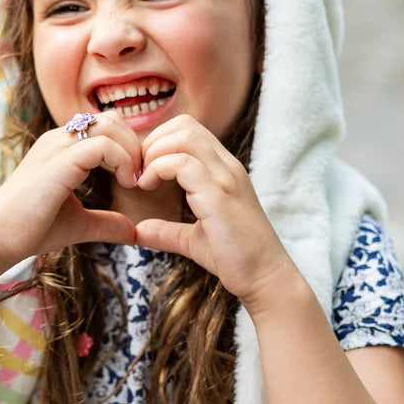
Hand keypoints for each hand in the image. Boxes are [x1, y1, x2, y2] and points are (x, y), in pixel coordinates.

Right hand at [0, 111, 141, 270]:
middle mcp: (59, 139)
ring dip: (131, 152)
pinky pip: (103, 144)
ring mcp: (57, 146)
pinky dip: (123, 161)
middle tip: (139, 178)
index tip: (135, 180)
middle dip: (134, 146)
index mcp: (62, 147)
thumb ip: (106, 223)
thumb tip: (133, 231)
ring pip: (110, 125)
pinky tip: (125, 184)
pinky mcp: (59, 161)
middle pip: (112, 119)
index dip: (128, 148)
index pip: (106, 126)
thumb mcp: (79, 224)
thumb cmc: (30, 229)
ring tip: (131, 181)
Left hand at [133, 115, 294, 311]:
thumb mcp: (193, 239)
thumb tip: (138, 231)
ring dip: (154, 153)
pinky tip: (148, 187)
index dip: (159, 142)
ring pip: (184, 137)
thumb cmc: (235, 258)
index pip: (189, 129)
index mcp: (223, 170)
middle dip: (153, 142)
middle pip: (185, 125)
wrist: (265, 278)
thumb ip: (166, 230)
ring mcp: (225, 178)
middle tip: (139, 172)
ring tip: (143, 180)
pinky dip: (158, 169)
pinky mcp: (219, 196)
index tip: (143, 170)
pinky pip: (183, 165)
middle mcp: (227, 167)